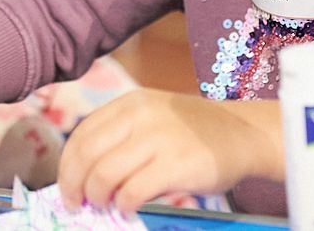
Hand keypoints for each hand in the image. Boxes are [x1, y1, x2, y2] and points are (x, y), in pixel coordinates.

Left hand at [57, 91, 281, 215]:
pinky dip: (124, 205)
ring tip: (106, 206)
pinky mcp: (176, 164)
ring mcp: (158, 139)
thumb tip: (85, 178)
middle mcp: (140, 116)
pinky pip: (132, 191)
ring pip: (104, 175)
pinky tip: (128, 209)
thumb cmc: (196, 133)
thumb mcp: (155, 119)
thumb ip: (122, 138)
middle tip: (78, 204)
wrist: (245, 134)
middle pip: (86, 155)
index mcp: (130, 103)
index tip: (67, 188)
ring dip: (98, 197)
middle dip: (74, 186)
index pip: (82, 134)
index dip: (67, 166)